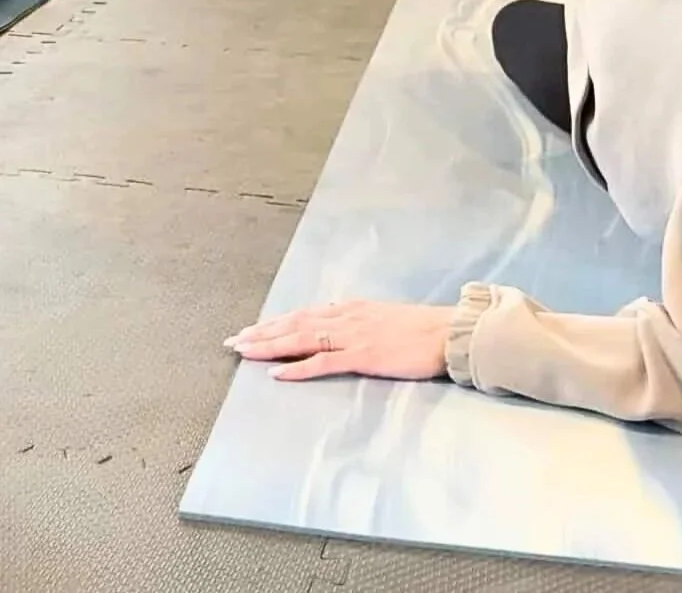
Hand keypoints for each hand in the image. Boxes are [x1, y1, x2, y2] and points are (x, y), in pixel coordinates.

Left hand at [225, 300, 453, 381]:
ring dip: (270, 345)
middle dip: (261, 332)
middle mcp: (345, 317)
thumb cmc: (419, 328)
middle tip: (234, 341)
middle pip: (293, 323)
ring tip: (245, 350)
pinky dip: (298, 366)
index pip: (302, 314)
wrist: (447, 333)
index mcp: (349, 309)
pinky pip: (323, 362)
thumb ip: (354, 317)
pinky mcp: (363, 356)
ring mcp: (352, 336)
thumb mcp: (380, 315)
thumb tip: (333, 314)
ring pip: (301, 338)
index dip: (273, 322)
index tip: (250, 330)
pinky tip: (278, 372)